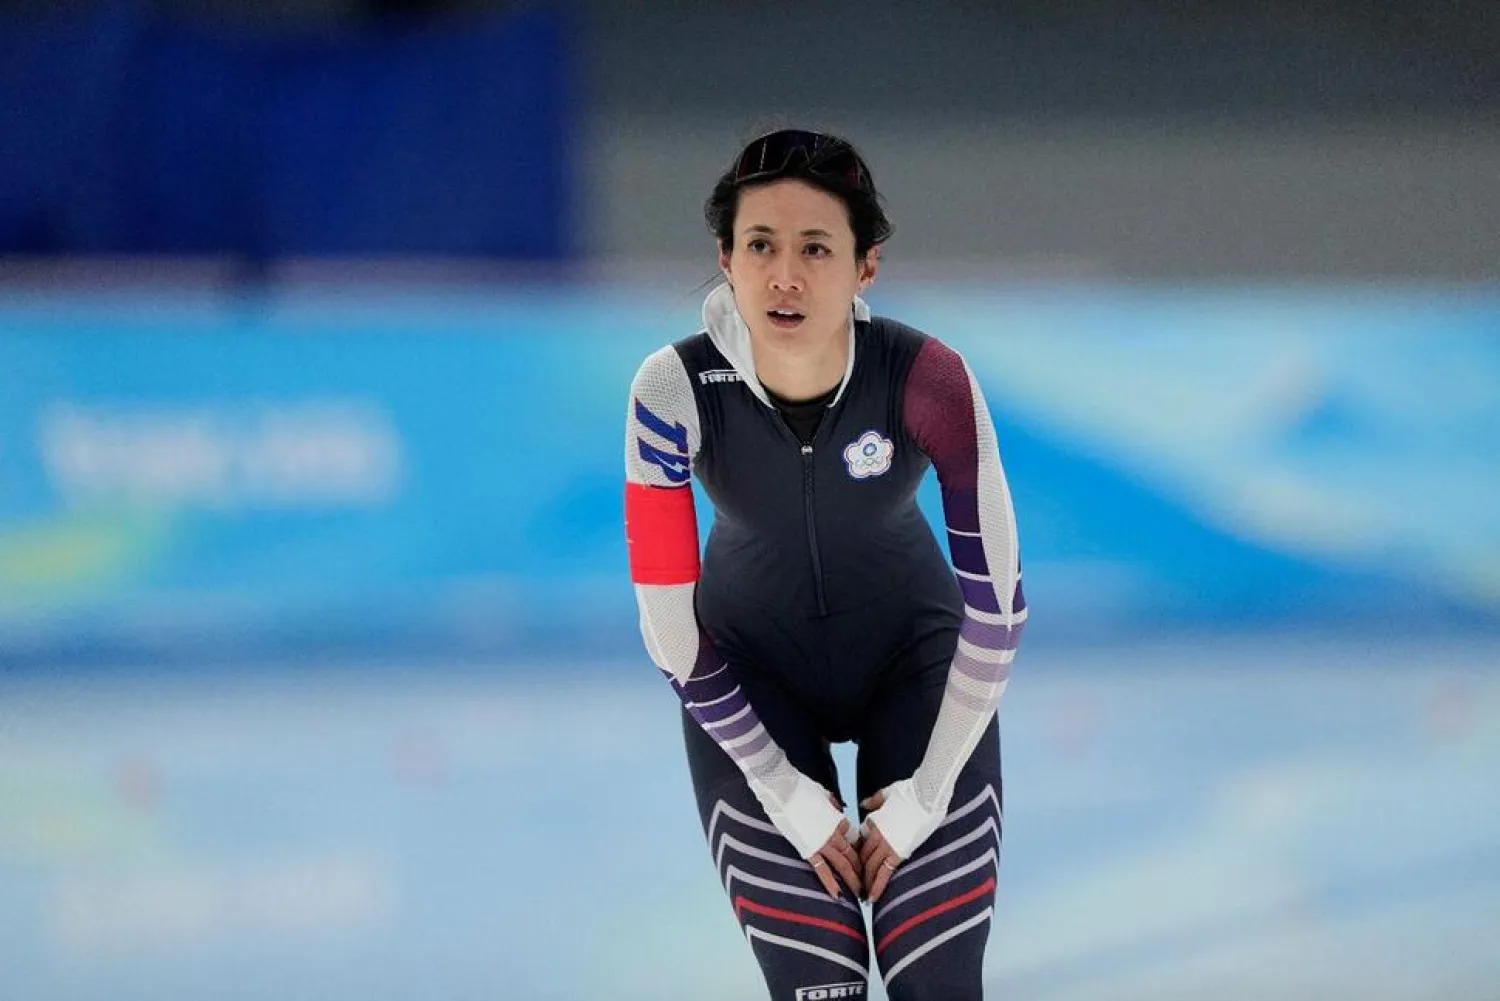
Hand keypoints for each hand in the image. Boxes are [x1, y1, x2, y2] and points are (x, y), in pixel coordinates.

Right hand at [807, 791, 861, 898]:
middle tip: (868, 886)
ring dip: (852, 882)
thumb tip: (837, 806)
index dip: (860, 855)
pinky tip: (838, 895)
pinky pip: (822, 869)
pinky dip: (831, 883)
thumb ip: (833, 804)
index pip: (854, 842)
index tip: (864, 865)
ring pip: (843, 866)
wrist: (784, 788)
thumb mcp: (824, 795)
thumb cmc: (801, 788)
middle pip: (853, 857)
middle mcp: (835, 833)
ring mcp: (823, 842)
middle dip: (862, 873)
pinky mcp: (809, 848)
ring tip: (860, 896)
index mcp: (840, 820)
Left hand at [858, 788, 904, 902]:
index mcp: (873, 821)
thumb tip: (863, 804)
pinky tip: (872, 898)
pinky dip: (876, 886)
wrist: (926, 794)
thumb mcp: (887, 793)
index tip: (857, 864)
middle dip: (858, 872)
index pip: (860, 842)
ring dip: (865, 882)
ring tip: (862, 896)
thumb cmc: (910, 791)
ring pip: (870, 867)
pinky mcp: (898, 852)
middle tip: (855, 886)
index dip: (858, 854)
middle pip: (862, 857)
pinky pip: (884, 873)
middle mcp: (876, 834)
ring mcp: (886, 844)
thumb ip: (874, 801)